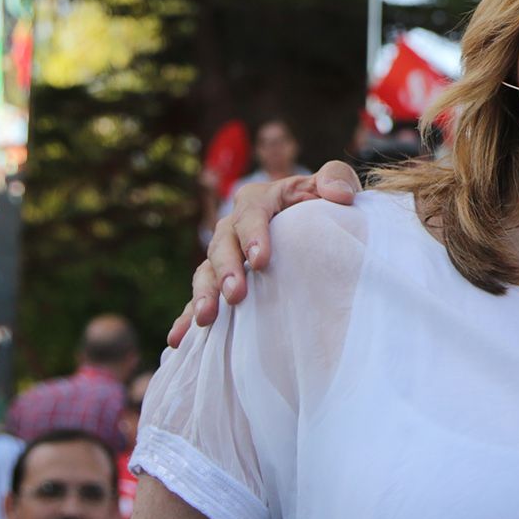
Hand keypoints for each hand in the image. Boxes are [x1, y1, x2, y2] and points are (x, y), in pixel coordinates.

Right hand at [167, 162, 360, 346]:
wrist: (315, 225)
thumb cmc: (324, 203)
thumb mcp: (334, 183)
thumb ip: (337, 179)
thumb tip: (339, 196)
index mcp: (260, 200)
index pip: (252, 213)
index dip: (254, 235)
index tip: (261, 260)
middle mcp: (234, 225)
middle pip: (223, 243)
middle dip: (227, 269)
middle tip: (235, 294)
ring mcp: (224, 254)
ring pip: (206, 271)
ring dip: (203, 293)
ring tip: (206, 318)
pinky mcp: (220, 280)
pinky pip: (200, 297)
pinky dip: (187, 317)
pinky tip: (179, 339)